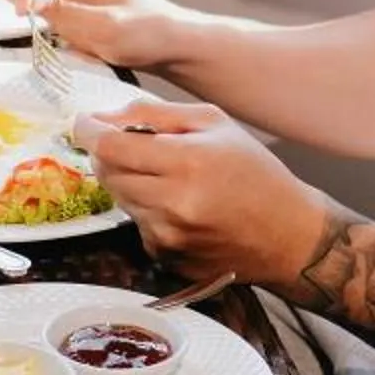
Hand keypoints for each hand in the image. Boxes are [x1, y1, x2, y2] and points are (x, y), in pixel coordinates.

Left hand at [73, 99, 334, 291]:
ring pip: (121, 201)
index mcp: (188, 162)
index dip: (89, 132)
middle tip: (128, 146)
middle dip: (109, 156)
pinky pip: (138, 227)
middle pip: (108, 174)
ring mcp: (170, 237)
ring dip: (130, 184)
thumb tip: (104, 117)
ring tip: (166, 178)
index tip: (84, 124)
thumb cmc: (255, 172)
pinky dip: (147, 213)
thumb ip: (155, 114)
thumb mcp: (213, 123)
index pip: (110, 147)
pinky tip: (179, 208)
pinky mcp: (170, 260)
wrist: (290, 236)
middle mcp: (174, 204)